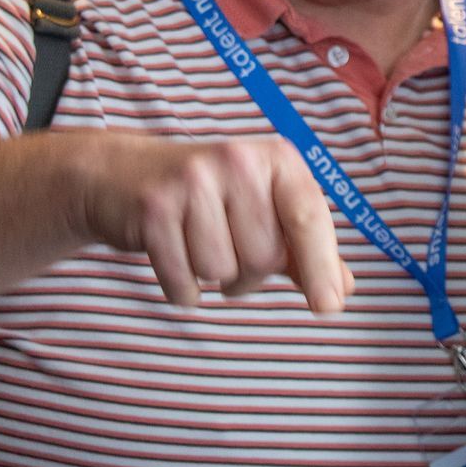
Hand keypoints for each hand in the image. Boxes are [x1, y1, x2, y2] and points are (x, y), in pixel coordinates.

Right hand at [73, 133, 354, 313]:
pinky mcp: (153, 208)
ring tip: (199, 246)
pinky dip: (183, 288)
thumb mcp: (263, 210)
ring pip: (222, 272)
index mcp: (277, 158)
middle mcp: (238, 161)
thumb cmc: (211, 199)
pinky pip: (183, 283)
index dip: (321, 266)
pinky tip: (173, 256)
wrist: (122, 175)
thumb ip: (303, 249)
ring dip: (213, 278)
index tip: (329, 308)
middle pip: (264, 256)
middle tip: (230, 250)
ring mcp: (192, 181)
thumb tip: (342, 289)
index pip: (308, 216)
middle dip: (250, 273)